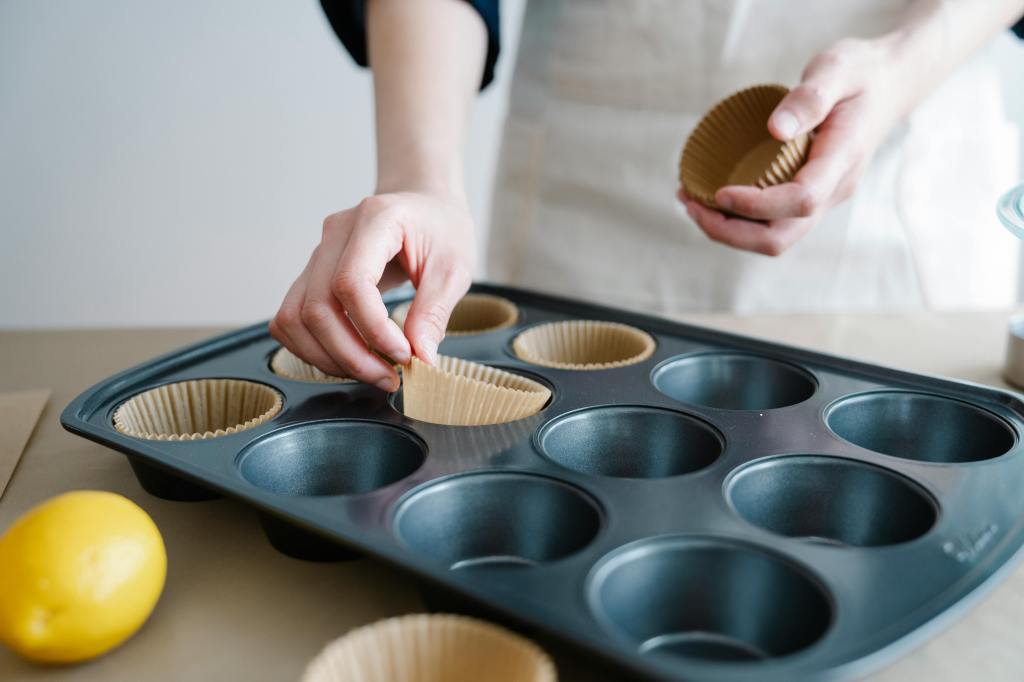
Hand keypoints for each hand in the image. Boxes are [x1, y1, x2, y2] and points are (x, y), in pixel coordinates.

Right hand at [270, 190, 474, 390]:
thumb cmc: (441, 228)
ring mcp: (317, 253)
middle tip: (389, 377)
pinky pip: (291, 319)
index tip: (404, 354)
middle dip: (351, 355)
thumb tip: (420, 358)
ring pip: (294, 318)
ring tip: (371, 372)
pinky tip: (349, 358)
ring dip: (328, 357)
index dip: (373, 329)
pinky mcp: (311, 274)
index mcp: (374, 220)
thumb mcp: (454, 268)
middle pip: (316, 307)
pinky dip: (313, 348)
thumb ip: (435, 312)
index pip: (351, 283)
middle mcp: (336, 234)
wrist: (424, 205)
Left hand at [679, 38, 903, 255]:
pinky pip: (772, 223)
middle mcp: (834, 190)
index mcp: (842, 161)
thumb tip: (776, 130)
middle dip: (729, 231)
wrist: (889, 86)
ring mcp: (823, 199)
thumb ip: (810, 97)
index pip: (800, 200)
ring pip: (774, 238)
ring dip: (728, 230)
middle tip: (690, 203)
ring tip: (690, 201)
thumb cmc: (861, 73)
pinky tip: (710, 198)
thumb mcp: (838, 69)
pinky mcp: (809, 197)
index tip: (718, 192)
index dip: (756, 205)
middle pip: (780, 237)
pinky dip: (738, 220)